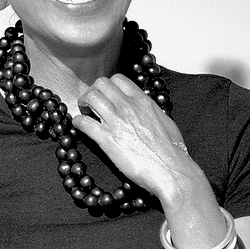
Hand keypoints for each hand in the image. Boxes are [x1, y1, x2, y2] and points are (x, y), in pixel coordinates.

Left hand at [68, 74, 203, 204]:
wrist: (170, 169)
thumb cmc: (172, 150)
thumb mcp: (164, 121)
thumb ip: (151, 112)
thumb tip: (146, 111)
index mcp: (143, 101)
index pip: (118, 79)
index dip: (108, 86)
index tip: (107, 96)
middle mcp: (128, 106)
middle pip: (101, 84)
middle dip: (93, 91)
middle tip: (91, 105)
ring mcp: (116, 121)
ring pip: (90, 97)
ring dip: (83, 103)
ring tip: (85, 114)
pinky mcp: (106, 139)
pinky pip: (83, 122)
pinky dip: (78, 123)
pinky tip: (80, 128)